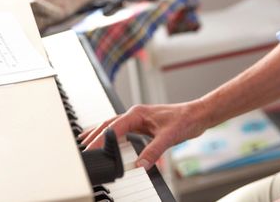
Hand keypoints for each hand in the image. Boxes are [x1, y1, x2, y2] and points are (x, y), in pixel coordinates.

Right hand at [79, 100, 208, 169]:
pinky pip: (122, 130)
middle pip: (109, 124)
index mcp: (138, 114)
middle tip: (82, 148)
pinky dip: (112, 135)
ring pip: (114, 125)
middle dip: (94, 135)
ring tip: (87, 142)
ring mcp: (139, 119)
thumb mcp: (168, 137)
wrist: (197, 114)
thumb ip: (153, 152)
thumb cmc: (185, 119)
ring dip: (101, 133)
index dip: (101, 139)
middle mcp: (136, 115)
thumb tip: (140, 165)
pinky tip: (109, 141)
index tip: (91, 149)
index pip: (114, 127)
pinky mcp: (143, 125)